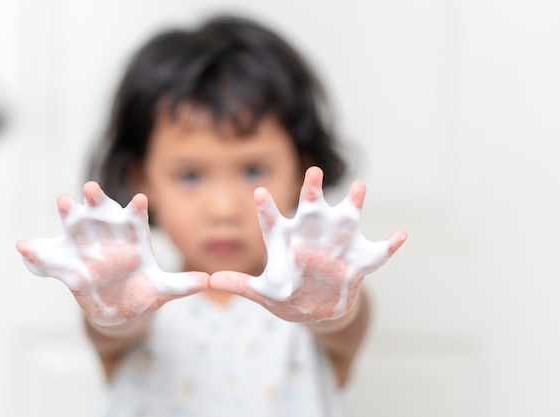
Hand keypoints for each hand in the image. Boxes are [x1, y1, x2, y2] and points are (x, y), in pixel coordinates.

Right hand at [16, 182, 208, 325]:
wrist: (121, 308)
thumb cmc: (144, 292)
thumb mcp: (162, 290)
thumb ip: (181, 285)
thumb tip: (207, 282)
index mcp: (134, 238)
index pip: (136, 219)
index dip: (138, 209)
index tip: (141, 200)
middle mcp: (109, 235)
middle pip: (103, 212)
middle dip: (98, 199)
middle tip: (93, 188)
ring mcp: (86, 246)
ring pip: (76, 225)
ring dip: (69, 212)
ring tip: (63, 200)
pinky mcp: (67, 262)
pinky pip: (50, 257)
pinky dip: (36, 252)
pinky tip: (23, 246)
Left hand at [210, 166, 406, 322]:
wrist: (316, 307)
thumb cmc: (287, 295)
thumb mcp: (264, 292)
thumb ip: (240, 286)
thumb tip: (211, 281)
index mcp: (285, 240)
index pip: (273, 221)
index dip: (266, 208)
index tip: (259, 192)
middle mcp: (311, 234)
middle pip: (311, 208)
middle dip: (312, 190)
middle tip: (313, 171)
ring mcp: (336, 245)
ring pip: (346, 218)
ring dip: (354, 202)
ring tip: (360, 186)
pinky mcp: (358, 260)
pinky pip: (378, 252)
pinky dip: (391, 245)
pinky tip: (402, 234)